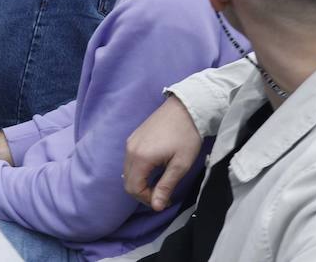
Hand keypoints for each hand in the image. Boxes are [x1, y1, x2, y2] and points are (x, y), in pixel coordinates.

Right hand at [123, 95, 201, 211]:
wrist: (185, 108)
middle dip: (143, 193)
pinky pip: (130, 160)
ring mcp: (130, 142)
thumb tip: (156, 207)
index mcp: (141, 157)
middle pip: (128, 181)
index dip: (148, 199)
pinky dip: (139, 171)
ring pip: (128, 171)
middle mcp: (130, 150)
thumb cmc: (187, 136)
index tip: (165, 200)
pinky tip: (155, 169)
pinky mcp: (133, 137)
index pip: (133, 188)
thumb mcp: (180, 165)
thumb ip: (165, 186)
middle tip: (163, 194)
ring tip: (160, 182)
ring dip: (141, 182)